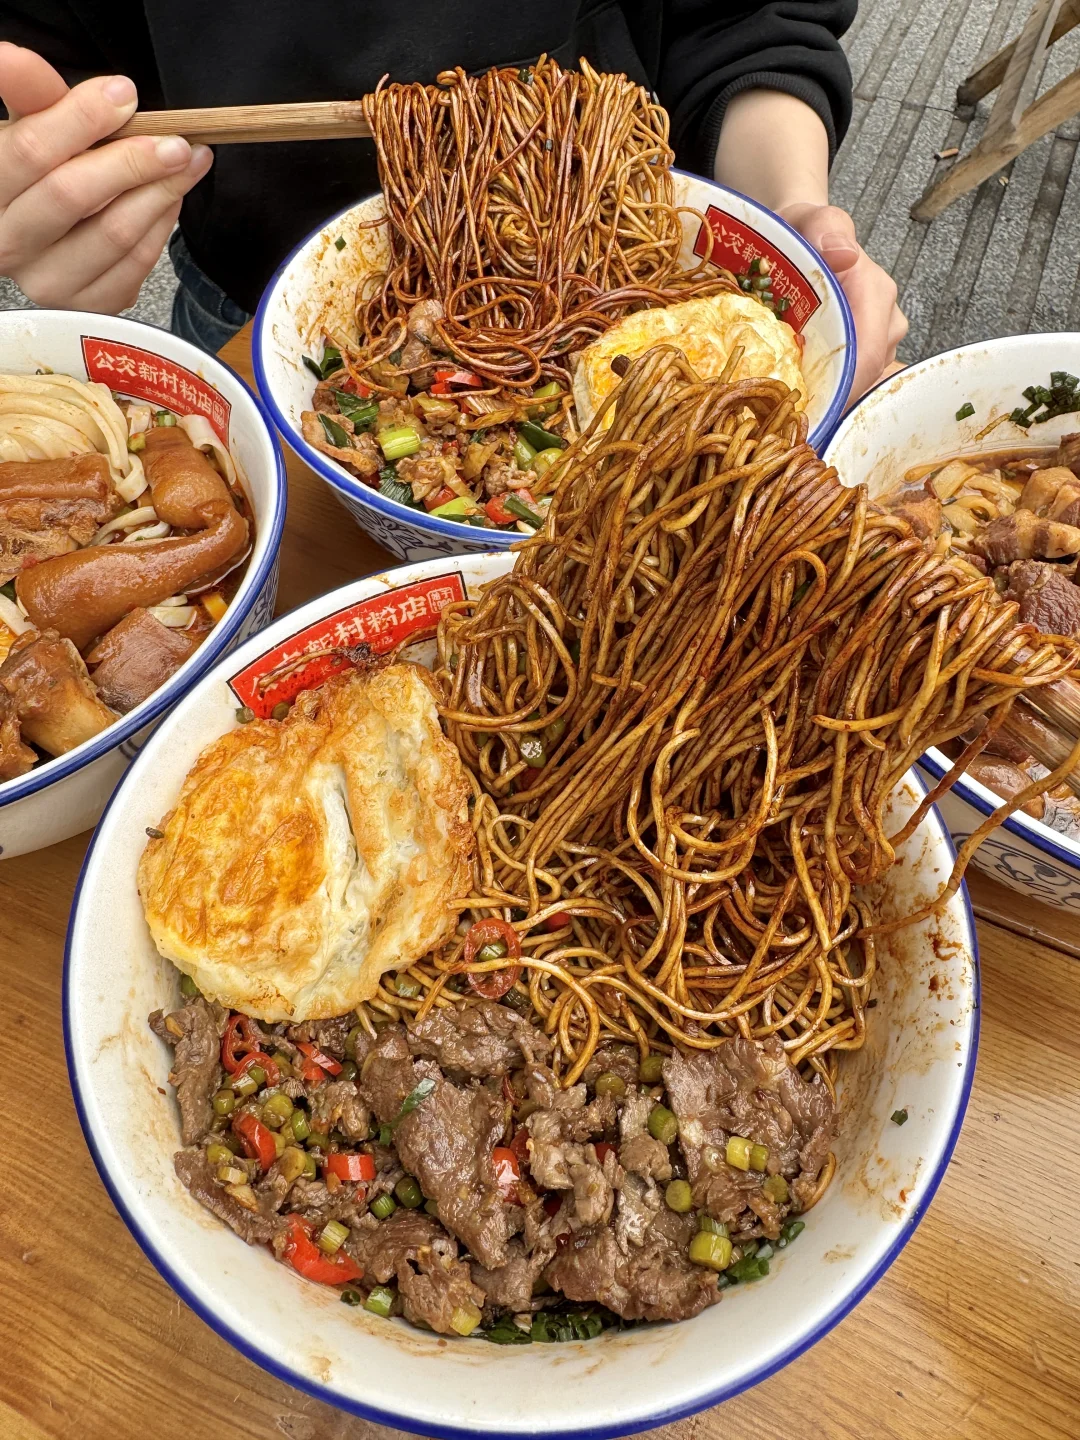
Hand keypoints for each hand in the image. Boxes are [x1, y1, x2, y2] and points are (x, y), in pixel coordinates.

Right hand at [0, 43, 212, 312]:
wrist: (49, 237)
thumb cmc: (41, 173)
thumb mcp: (30, 126)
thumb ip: (30, 92)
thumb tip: (13, 57)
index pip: (28, 152)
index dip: (79, 118)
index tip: (123, 93)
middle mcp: (8, 244)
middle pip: (71, 195)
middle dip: (130, 161)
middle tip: (175, 140)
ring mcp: (47, 282)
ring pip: (112, 233)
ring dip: (160, 192)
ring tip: (188, 161)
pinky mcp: (87, 306)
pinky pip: (135, 265)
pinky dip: (161, 226)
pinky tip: (171, 199)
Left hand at [779, 202, 907, 402]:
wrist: (804, 235)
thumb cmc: (803, 231)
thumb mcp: (807, 220)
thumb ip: (824, 229)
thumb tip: (843, 255)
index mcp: (874, 292)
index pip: (867, 354)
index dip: (840, 388)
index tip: (805, 409)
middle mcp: (886, 321)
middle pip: (864, 378)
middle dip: (829, 398)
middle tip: (786, 416)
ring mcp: (880, 341)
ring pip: (859, 384)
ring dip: (827, 396)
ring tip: (789, 403)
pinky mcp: (868, 353)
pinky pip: (852, 382)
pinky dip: (828, 392)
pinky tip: (803, 395)